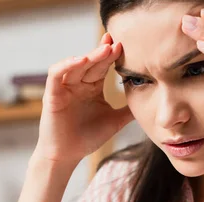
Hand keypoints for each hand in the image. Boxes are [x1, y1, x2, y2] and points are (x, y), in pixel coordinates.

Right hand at [36, 32, 134, 164]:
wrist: (66, 156)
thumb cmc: (87, 138)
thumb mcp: (114, 121)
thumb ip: (129, 110)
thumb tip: (151, 102)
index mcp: (92, 88)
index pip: (103, 66)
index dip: (112, 56)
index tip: (125, 46)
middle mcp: (78, 84)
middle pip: (91, 62)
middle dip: (103, 52)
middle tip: (117, 43)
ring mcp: (64, 88)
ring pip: (75, 65)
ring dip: (89, 56)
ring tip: (103, 50)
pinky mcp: (52, 94)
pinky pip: (56, 74)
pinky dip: (66, 65)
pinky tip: (80, 60)